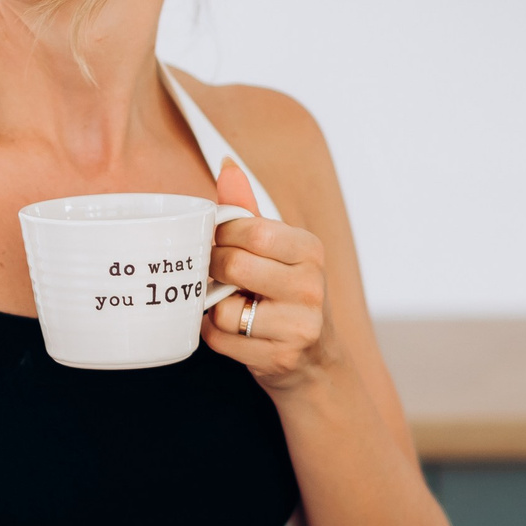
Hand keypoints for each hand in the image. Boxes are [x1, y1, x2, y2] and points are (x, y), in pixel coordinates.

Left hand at [205, 161, 329, 391]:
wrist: (313, 362)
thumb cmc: (286, 297)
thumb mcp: (277, 252)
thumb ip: (248, 211)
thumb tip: (226, 164)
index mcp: (310, 250)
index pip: (250, 230)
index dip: (220, 236)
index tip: (216, 243)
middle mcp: (311, 285)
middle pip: (235, 265)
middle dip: (212, 270)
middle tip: (213, 274)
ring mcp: (299, 324)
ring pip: (225, 308)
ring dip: (214, 309)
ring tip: (230, 306)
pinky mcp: (281, 357)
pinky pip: (223, 340)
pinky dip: (217, 336)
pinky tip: (234, 332)